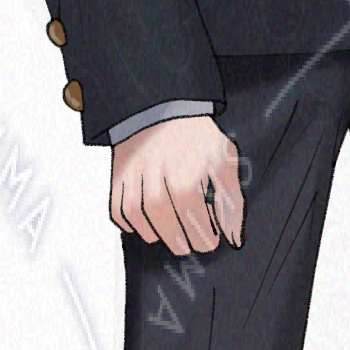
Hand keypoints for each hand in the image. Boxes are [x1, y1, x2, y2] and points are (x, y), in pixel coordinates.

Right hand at [110, 114, 244, 254]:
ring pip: (140, 221)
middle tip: (191, 243)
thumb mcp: (223, 160)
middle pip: (166, 227)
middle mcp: (155, 178)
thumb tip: (233, 237)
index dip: (205, 239)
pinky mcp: (115, 174)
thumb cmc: (196, 136)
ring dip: (156, 234)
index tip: (210, 240)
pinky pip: (118, 210)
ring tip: (171, 233)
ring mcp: (132, 177)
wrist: (162, 106)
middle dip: (182, 242)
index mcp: (186, 175)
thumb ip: (231, 200)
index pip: (195, 224)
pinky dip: (130, 223)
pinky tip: (147, 223)